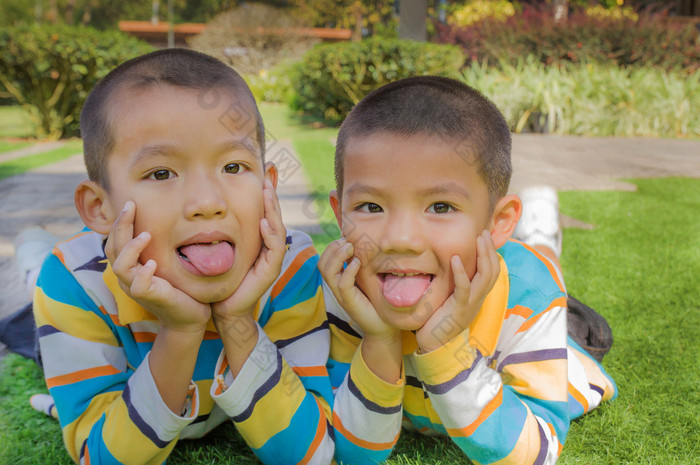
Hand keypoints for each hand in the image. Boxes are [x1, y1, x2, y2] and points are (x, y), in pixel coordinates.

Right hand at [106, 200, 210, 332]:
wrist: (189, 319)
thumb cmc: (179, 290)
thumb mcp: (167, 264)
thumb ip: (160, 248)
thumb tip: (167, 222)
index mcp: (130, 268)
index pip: (115, 242)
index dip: (119, 223)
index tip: (130, 203)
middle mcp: (128, 277)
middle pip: (113, 248)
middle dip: (121, 225)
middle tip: (130, 206)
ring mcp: (136, 289)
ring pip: (120, 266)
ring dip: (131, 248)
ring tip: (146, 235)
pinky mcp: (149, 298)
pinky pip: (138, 285)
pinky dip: (144, 273)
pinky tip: (153, 263)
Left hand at [211, 180, 285, 321]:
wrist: (224, 308)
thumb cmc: (220, 280)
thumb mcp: (221, 249)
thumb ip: (223, 232)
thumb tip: (214, 210)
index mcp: (260, 242)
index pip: (266, 214)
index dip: (266, 196)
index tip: (262, 176)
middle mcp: (269, 248)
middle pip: (275, 217)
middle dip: (272, 197)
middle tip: (268, 177)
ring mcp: (272, 260)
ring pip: (278, 229)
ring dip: (273, 210)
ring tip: (267, 193)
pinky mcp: (270, 271)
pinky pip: (275, 248)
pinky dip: (270, 234)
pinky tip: (264, 221)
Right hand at [319, 238, 398, 340]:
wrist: (384, 329)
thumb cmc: (379, 302)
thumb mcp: (370, 279)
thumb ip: (365, 265)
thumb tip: (368, 244)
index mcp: (339, 280)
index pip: (324, 260)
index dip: (333, 246)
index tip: (348, 239)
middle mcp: (337, 287)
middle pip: (322, 264)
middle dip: (333, 248)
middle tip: (349, 242)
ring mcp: (342, 295)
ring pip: (327, 272)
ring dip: (338, 255)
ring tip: (351, 248)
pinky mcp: (350, 302)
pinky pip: (342, 284)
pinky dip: (348, 270)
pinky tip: (358, 263)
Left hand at [416, 230, 500, 352]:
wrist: (434, 344)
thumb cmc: (439, 319)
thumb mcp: (450, 297)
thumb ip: (455, 283)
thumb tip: (451, 263)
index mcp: (478, 296)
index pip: (491, 272)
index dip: (491, 254)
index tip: (485, 236)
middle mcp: (478, 299)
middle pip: (493, 271)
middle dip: (490, 250)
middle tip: (484, 232)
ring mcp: (470, 305)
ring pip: (485, 277)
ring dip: (483, 256)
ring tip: (479, 239)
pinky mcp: (458, 310)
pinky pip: (464, 289)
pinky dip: (461, 273)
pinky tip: (456, 259)